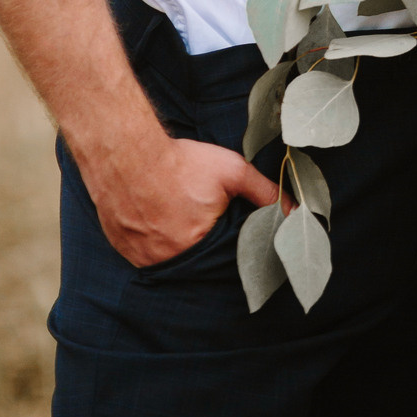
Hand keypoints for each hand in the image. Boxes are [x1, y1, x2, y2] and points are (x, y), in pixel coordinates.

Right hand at [82, 133, 282, 267]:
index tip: (226, 227)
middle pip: (194, 262)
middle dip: (201, 244)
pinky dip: (152, 241)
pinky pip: (143, 254)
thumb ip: (264, 193)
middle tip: (199, 219)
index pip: (221, 259)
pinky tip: (157, 219)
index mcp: (198, 248)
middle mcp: (167, 262)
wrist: (127, 154)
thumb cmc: (183, 163)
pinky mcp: (123, 250)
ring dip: (175, 244)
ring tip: (177, 217)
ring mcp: (141, 258)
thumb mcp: (232, 172)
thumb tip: (294, 209)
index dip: (226, 244)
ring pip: (167, 260)